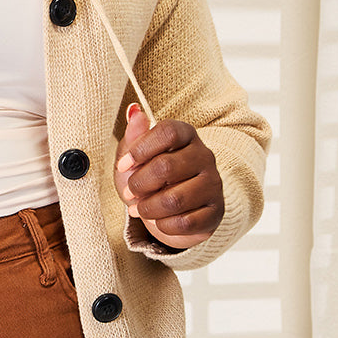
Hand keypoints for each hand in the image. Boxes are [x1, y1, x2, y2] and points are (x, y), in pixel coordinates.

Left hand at [114, 104, 224, 248]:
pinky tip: (157, 221)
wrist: (173, 210)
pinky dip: (163, 225)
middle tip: (129, 193)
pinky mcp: (215, 212)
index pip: (167, 132)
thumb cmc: (152, 178)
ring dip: (147, 208)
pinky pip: (184, 222)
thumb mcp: (138, 156)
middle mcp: (205, 156)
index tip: (122, 166)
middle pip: (165, 167)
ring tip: (139, 209)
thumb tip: (134, 111)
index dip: (140, 149)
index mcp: (187, 135)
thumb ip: (135, 136)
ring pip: (174, 199)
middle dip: (138, 184)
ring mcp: (213, 184)